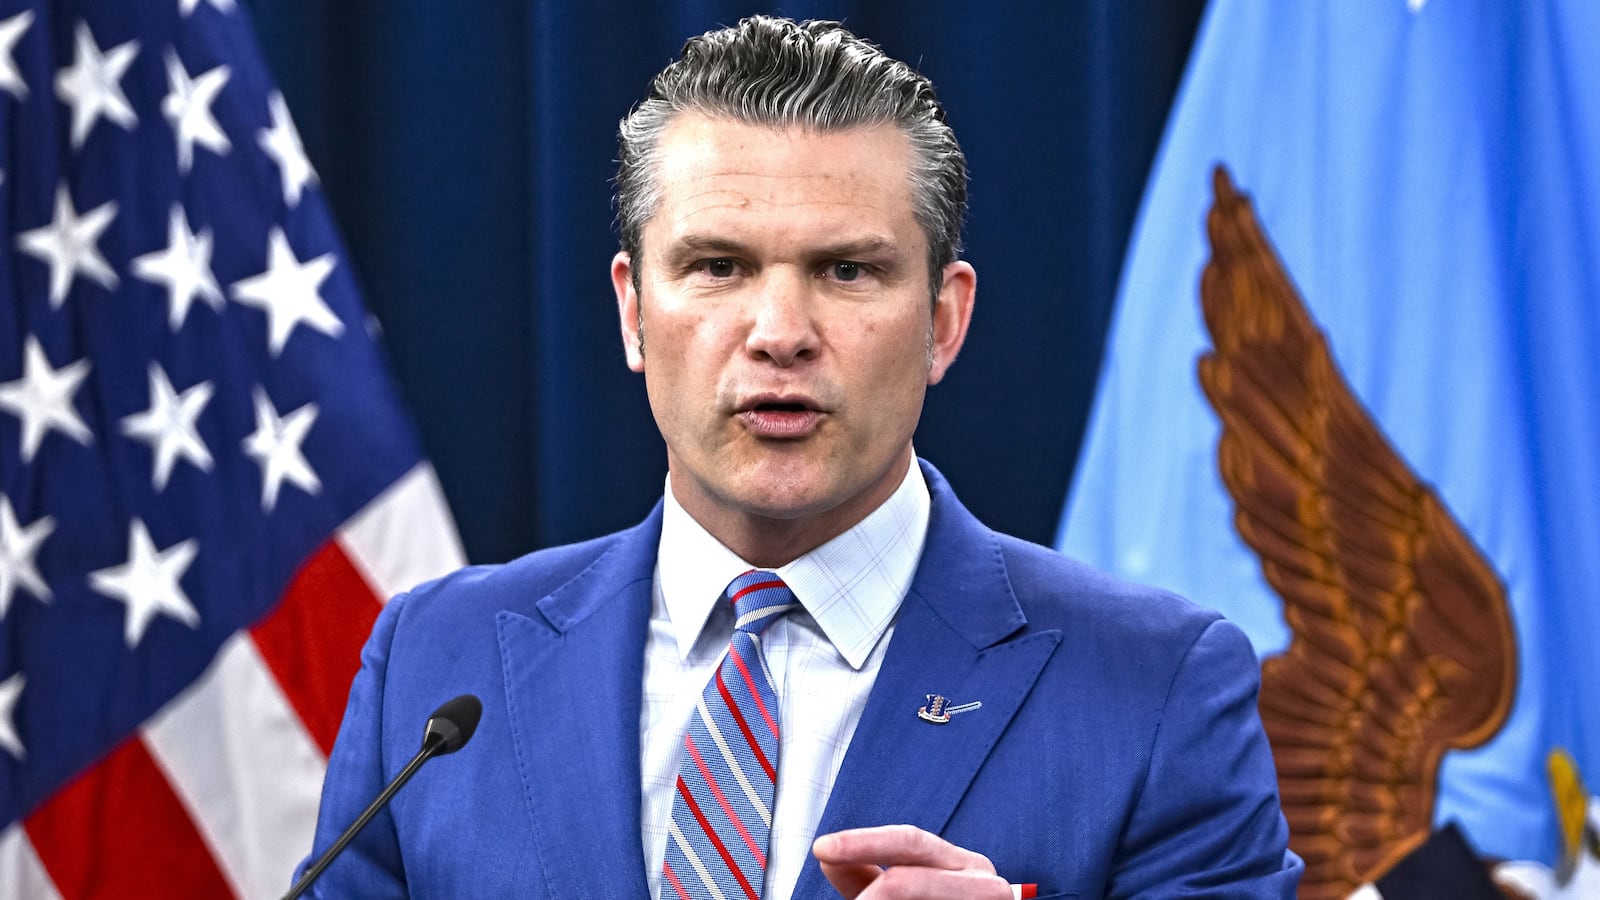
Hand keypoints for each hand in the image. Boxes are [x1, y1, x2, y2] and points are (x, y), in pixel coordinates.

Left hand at [811, 824, 1012, 898]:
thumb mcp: (903, 899)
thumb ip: (867, 879)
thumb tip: (826, 857)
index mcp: (958, 864)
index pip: (907, 840)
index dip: (862, 841)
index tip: (821, 848)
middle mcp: (979, 878)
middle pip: (912, 862)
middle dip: (866, 861)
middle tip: (829, 862)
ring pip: (918, 890)